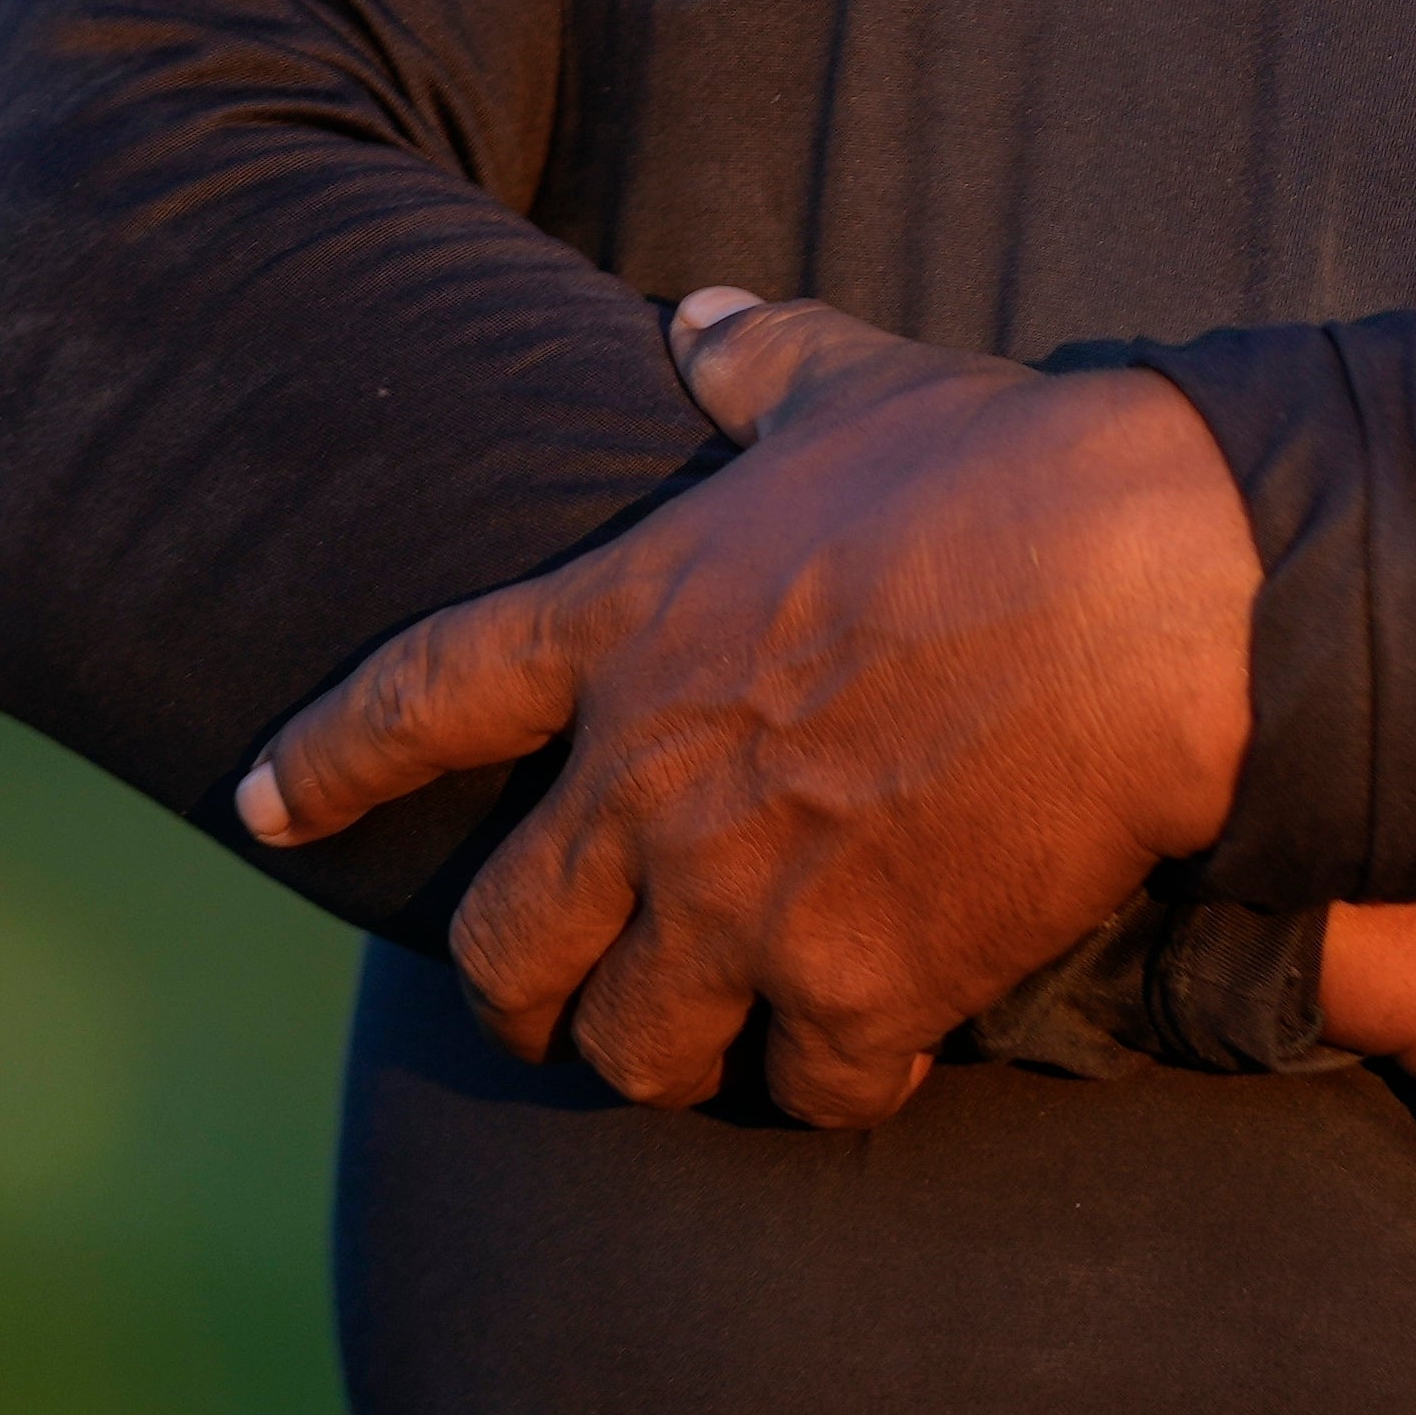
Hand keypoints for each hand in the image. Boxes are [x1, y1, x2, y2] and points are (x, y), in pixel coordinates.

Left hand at [237, 290, 1254, 1130]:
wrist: (1157, 597)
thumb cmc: (1014, 473)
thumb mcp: (863, 389)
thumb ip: (760, 371)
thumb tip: (696, 325)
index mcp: (630, 620)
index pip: (420, 696)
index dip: (327, 760)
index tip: (258, 808)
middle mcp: (649, 779)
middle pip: (506, 944)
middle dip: (522, 993)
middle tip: (559, 1005)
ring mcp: (743, 896)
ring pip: (636, 1051)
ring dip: (671, 1054)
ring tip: (721, 1044)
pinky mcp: (860, 982)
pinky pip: (809, 1089)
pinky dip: (838, 1081)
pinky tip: (882, 1049)